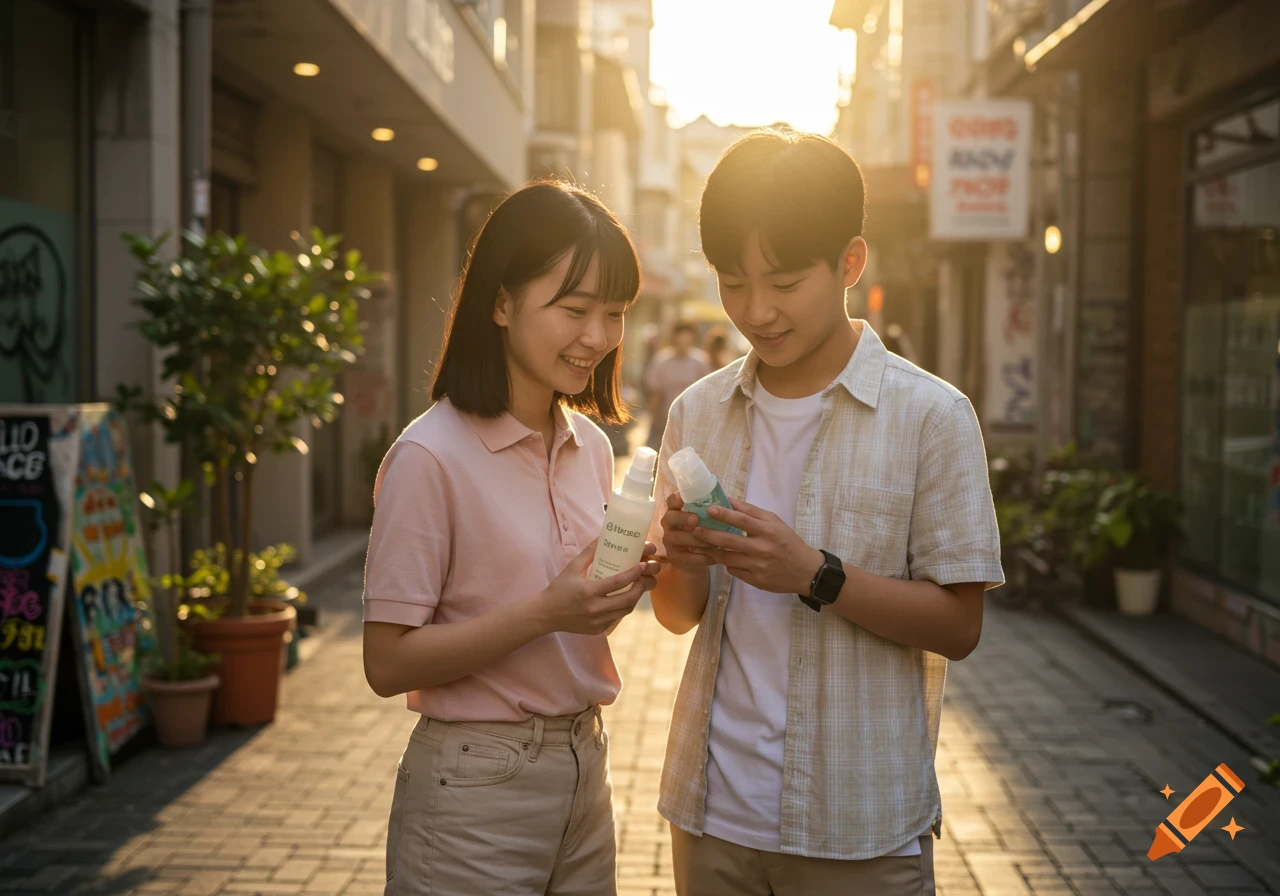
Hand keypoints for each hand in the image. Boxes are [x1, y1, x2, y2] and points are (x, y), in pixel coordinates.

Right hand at [535, 540, 660, 634]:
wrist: (546, 614)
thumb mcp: (572, 567)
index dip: (634, 573)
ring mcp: (597, 622)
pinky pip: (617, 618)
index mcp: (588, 591)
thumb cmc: (559, 588)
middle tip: (644, 577)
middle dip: (641, 587)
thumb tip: (604, 535)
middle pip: (628, 599)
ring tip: (638, 586)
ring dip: (635, 598)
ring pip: (626, 610)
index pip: (618, 582)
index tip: (643, 565)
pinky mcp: (598, 630)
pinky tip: (624, 598)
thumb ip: (590, 552)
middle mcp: (594, 609)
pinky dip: (624, 607)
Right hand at [657, 492, 716, 571]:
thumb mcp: (706, 521)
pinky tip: (714, 557)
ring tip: (715, 542)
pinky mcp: (673, 558)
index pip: (671, 501)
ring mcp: (669, 542)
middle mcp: (669, 525)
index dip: (676, 498)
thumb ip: (711, 512)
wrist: (697, 559)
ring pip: (679, 538)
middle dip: (683, 517)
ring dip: (698, 540)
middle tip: (696, 519)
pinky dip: (701, 557)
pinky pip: (687, 557)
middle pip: (670, 517)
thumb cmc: (704, 533)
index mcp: (676, 511)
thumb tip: (729, 501)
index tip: (684, 498)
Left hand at [691, 498, 825, 594]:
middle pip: (729, 540)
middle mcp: (762, 549)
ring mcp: (758, 567)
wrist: (806, 571)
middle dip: (708, 535)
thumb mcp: (775, 522)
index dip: (724, 514)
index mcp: (768, 531)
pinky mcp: (755, 581)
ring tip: (699, 545)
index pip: (742, 520)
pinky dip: (726, 564)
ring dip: (712, 551)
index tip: (708, 509)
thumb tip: (729, 500)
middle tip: (694, 530)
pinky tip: (721, 559)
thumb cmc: (788, 542)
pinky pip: (734, 571)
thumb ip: (752, 511)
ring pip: (727, 558)